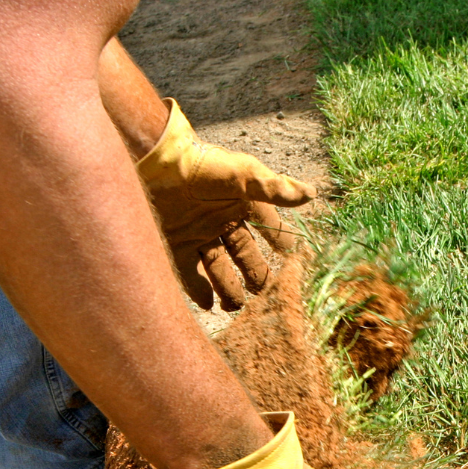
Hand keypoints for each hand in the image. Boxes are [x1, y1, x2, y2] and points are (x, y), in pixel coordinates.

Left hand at [137, 99, 316, 311]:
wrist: (156, 161)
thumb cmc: (202, 164)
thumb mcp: (242, 175)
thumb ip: (274, 189)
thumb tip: (311, 194)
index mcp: (241, 204)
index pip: (269, 227)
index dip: (282, 242)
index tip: (295, 259)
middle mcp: (222, 222)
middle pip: (245, 255)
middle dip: (257, 275)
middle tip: (267, 294)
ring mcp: (198, 235)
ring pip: (219, 270)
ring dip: (229, 289)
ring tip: (237, 307)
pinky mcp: (176, 245)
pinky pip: (190, 274)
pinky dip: (199, 291)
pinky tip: (209, 305)